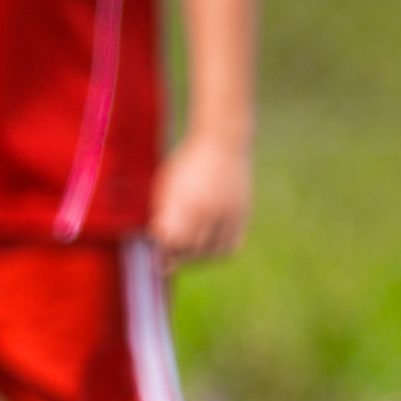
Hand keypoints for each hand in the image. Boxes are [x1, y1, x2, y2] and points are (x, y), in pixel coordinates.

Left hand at [149, 133, 252, 267]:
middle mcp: (211, 212)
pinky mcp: (243, 216)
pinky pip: (230, 247)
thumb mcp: (169, 183)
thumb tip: (160, 239)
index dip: (163, 246)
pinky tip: (207, 249)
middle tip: (168, 254)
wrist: (223, 141)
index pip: (173, 240)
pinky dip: (217, 253)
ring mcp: (230, 215)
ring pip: (212, 254)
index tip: (157, 244)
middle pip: (192, 250)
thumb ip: (164, 212)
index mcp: (189, 202)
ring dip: (197, 258)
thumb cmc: (189, 161)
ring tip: (186, 253)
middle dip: (177, 255)